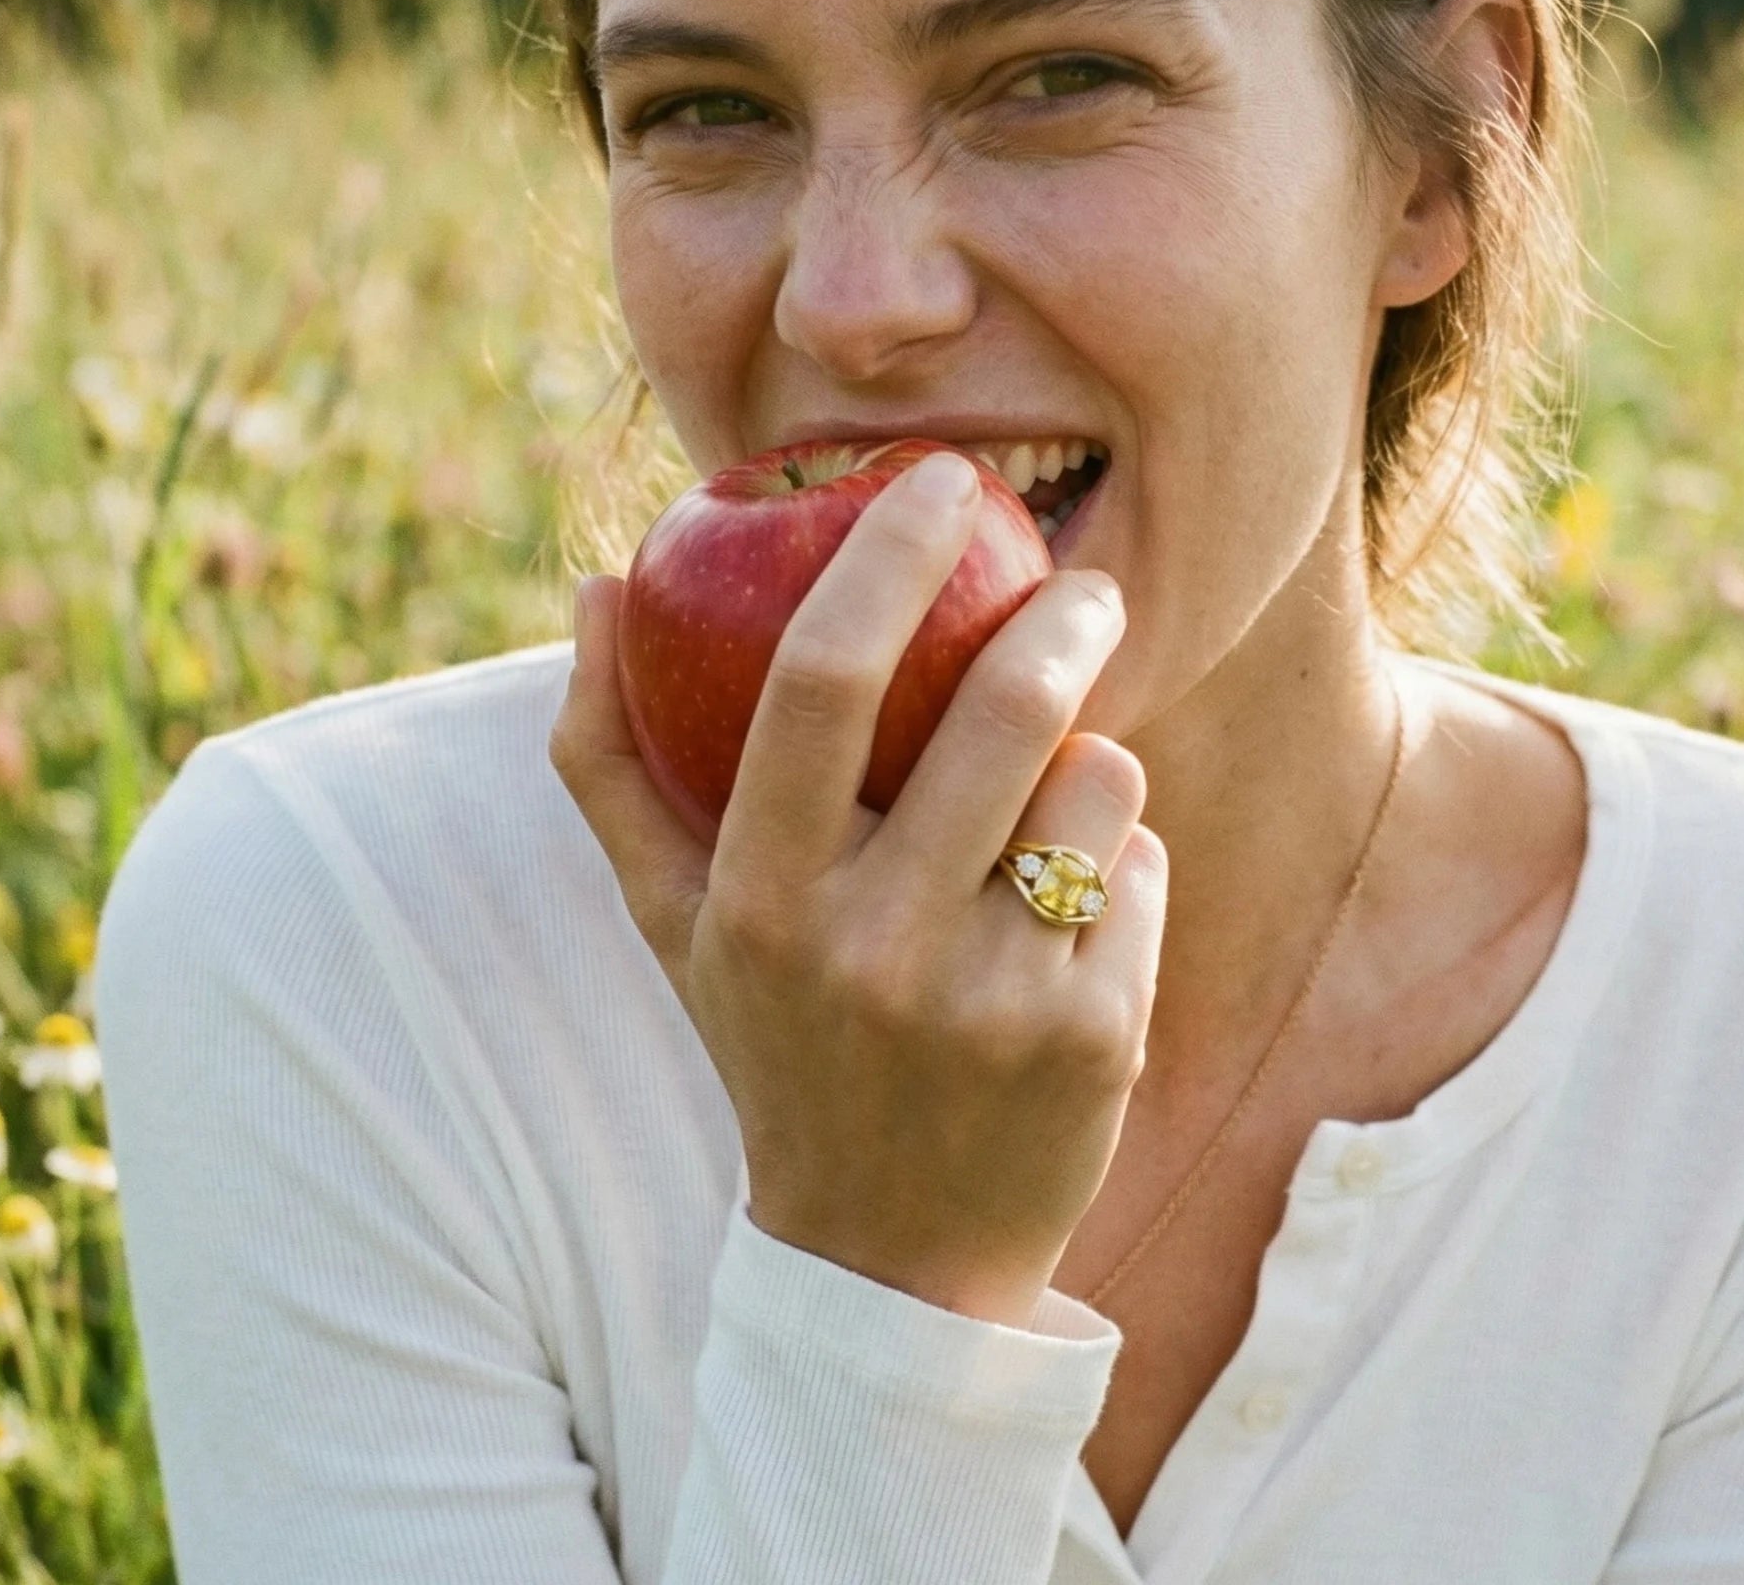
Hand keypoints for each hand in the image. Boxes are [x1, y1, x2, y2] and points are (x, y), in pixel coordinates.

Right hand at [549, 450, 1166, 1327]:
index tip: (934, 483)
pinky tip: (1070, 919)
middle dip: (1061, 617)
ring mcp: (994, 999)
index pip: (818, 681)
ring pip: (1098, 781)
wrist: (888, 1260)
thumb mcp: (673, 922)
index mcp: (757, 899)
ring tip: (1050, 803)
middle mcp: (871, 948)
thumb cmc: (775, 1044)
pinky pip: (1145, 870)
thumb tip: (598, 584)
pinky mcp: (1098, 1038)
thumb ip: (608, 757)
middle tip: (1082, 585)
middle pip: (998, 710)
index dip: (884, 558)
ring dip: (1091, 758)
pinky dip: (1122, 862)